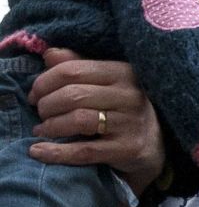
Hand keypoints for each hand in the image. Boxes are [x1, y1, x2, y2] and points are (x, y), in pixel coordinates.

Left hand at [28, 48, 164, 195]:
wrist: (155, 143)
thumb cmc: (123, 107)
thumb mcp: (107, 82)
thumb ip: (78, 66)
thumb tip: (49, 54)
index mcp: (123, 72)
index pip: (73, 70)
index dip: (45, 81)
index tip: (34, 94)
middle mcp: (129, 95)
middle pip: (73, 95)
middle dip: (46, 105)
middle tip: (39, 113)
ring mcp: (130, 123)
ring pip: (78, 120)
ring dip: (51, 126)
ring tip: (41, 130)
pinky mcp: (127, 149)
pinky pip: (84, 151)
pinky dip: (55, 152)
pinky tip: (38, 151)